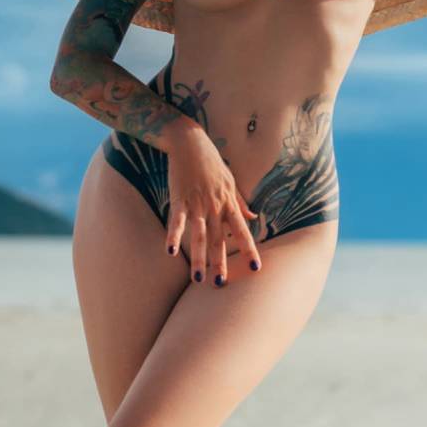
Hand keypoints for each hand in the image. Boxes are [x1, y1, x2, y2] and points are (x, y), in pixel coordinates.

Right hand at [165, 126, 262, 284]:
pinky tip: (170, 252)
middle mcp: (215, 206)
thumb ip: (240, 202)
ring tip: (198, 279)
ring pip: (199, 235)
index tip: (256, 269)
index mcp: (229, 203)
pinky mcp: (179, 199)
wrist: (190, 141)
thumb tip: (253, 217)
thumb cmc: (211, 161)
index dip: (249, 250)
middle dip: (220, 262)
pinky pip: (177, 221)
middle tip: (221, 284)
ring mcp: (197, 203)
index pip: (242, 232)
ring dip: (198, 258)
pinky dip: (174, 235)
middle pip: (219, 239)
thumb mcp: (230, 181)